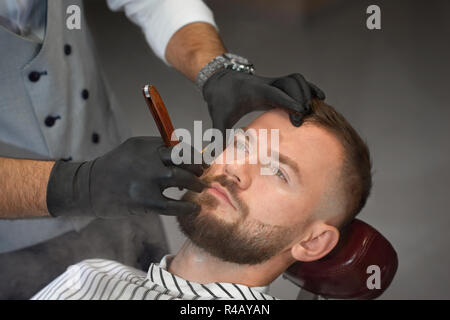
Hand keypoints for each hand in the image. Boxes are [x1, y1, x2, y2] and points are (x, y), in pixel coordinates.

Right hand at [46, 137, 206, 217]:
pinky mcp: (144, 202)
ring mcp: (146, 181)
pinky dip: (187, 208)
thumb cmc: (114, 168)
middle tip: (202, 175)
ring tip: (200, 189)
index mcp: (145, 145)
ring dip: (195, 185)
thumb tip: (186, 154)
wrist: (88, 187)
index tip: (201, 162)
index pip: (179, 147)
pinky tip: (194, 208)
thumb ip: (157, 149)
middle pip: (184, 161)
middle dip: (198, 169)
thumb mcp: (133, 149)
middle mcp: (147, 160)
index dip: (194, 156)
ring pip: (181, 179)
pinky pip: (173, 205)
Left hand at [202, 69, 324, 133]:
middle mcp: (266, 83)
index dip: (289, 101)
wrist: (219, 80)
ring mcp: (272, 82)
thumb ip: (219, 136)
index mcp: (254, 91)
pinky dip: (308, 87)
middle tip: (302, 119)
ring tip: (313, 108)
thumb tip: (217, 155)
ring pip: (296, 79)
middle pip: (291, 83)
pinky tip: (318, 97)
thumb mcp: (218, 118)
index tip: (301, 111)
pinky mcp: (276, 83)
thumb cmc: (220, 99)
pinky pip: (296, 81)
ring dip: (307, 90)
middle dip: (300, 98)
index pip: (275, 93)